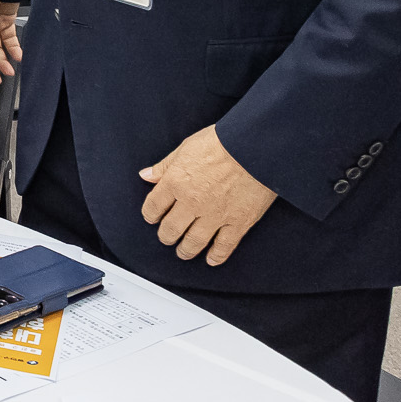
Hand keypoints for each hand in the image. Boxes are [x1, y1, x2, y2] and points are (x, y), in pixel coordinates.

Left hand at [138, 125, 277, 266]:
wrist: (254, 148)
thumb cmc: (221, 142)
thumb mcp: (185, 148)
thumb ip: (164, 165)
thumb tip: (146, 175)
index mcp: (175, 182)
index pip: (153, 207)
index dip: (150, 215)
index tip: (152, 218)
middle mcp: (191, 202)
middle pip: (171, 228)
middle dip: (166, 236)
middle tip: (167, 238)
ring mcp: (215, 215)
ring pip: (193, 242)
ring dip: (185, 250)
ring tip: (183, 252)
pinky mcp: (238, 222)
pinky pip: (224, 246)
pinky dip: (216, 256)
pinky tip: (211, 259)